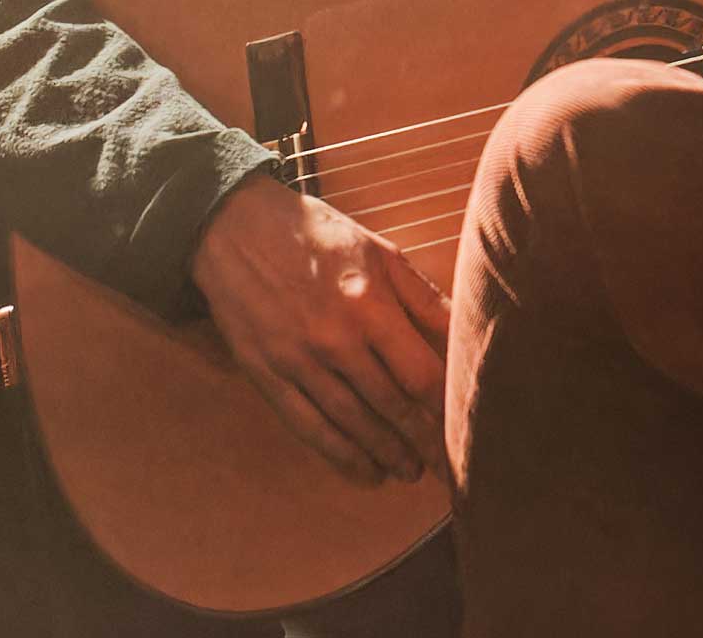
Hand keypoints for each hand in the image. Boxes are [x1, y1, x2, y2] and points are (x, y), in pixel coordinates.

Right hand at [189, 171, 451, 486]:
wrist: (236, 230)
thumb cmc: (318, 236)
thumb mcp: (379, 252)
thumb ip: (422, 296)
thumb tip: (464, 329)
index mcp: (370, 304)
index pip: (420, 373)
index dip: (446, 409)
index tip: (466, 430)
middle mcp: (336, 339)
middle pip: (390, 406)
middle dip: (422, 442)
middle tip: (446, 469)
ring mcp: (298, 361)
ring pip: (351, 423)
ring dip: (385, 454)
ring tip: (409, 472)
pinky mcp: (267, 375)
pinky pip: (308, 426)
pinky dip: (339, 455)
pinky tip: (364, 471)